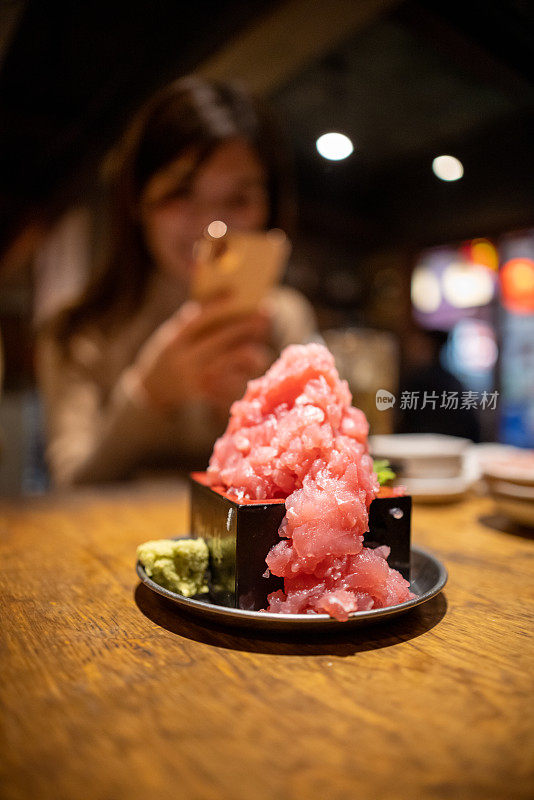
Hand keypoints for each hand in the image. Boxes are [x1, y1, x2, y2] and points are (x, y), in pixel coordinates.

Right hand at [131, 296, 271, 412]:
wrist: (152, 390)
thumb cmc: (167, 355)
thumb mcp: (169, 335)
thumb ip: (189, 321)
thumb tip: (220, 301)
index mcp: (175, 339)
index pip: (196, 318)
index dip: (215, 305)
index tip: (235, 293)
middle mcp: (184, 358)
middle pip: (219, 339)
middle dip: (244, 327)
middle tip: (264, 317)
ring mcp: (193, 377)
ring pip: (228, 363)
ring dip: (248, 355)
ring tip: (261, 354)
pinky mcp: (202, 392)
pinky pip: (227, 384)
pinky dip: (241, 377)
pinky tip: (252, 371)